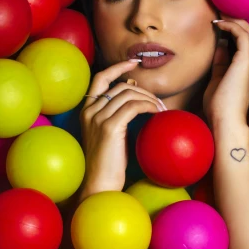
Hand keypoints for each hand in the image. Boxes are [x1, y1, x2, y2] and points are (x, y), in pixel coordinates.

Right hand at [78, 59, 165, 200]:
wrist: (99, 186)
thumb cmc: (108, 165)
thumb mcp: (110, 136)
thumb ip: (117, 118)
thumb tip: (139, 104)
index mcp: (86, 111)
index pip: (100, 78)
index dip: (117, 67)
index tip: (134, 62)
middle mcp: (89, 111)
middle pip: (121, 86)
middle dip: (144, 90)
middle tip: (159, 102)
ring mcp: (97, 118)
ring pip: (129, 94)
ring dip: (149, 99)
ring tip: (161, 110)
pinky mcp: (109, 127)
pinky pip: (134, 106)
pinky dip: (148, 106)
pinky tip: (157, 113)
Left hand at [203, 17, 248, 129]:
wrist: (226, 121)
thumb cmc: (220, 107)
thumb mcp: (218, 80)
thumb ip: (220, 63)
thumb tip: (219, 46)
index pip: (246, 45)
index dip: (235, 32)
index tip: (220, 26)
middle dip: (237, 22)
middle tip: (221, 15)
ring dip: (234, 21)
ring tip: (220, 16)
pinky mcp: (245, 61)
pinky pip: (242, 36)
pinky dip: (231, 27)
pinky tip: (219, 24)